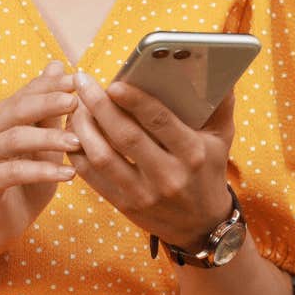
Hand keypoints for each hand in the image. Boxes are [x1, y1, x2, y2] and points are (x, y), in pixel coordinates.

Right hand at [0, 62, 81, 258]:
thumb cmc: (27, 182)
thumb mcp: (45, 145)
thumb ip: (50, 111)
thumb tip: (56, 65)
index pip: (24, 93)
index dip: (49, 85)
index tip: (78, 79)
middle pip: (17, 110)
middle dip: (49, 103)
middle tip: (77, 101)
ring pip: (16, 138)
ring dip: (49, 138)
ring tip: (78, 141)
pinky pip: (15, 171)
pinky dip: (44, 171)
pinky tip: (69, 175)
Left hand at [67, 73, 235, 249]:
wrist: (202, 225)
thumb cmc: (208, 170)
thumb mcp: (221, 139)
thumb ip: (220, 104)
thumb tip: (218, 68)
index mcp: (193, 154)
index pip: (160, 122)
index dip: (135, 101)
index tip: (114, 83)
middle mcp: (168, 175)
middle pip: (125, 137)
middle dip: (99, 106)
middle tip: (82, 82)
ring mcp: (144, 194)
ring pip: (102, 157)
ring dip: (82, 128)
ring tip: (74, 106)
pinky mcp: (124, 205)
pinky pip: (92, 177)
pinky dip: (77, 152)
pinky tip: (72, 132)